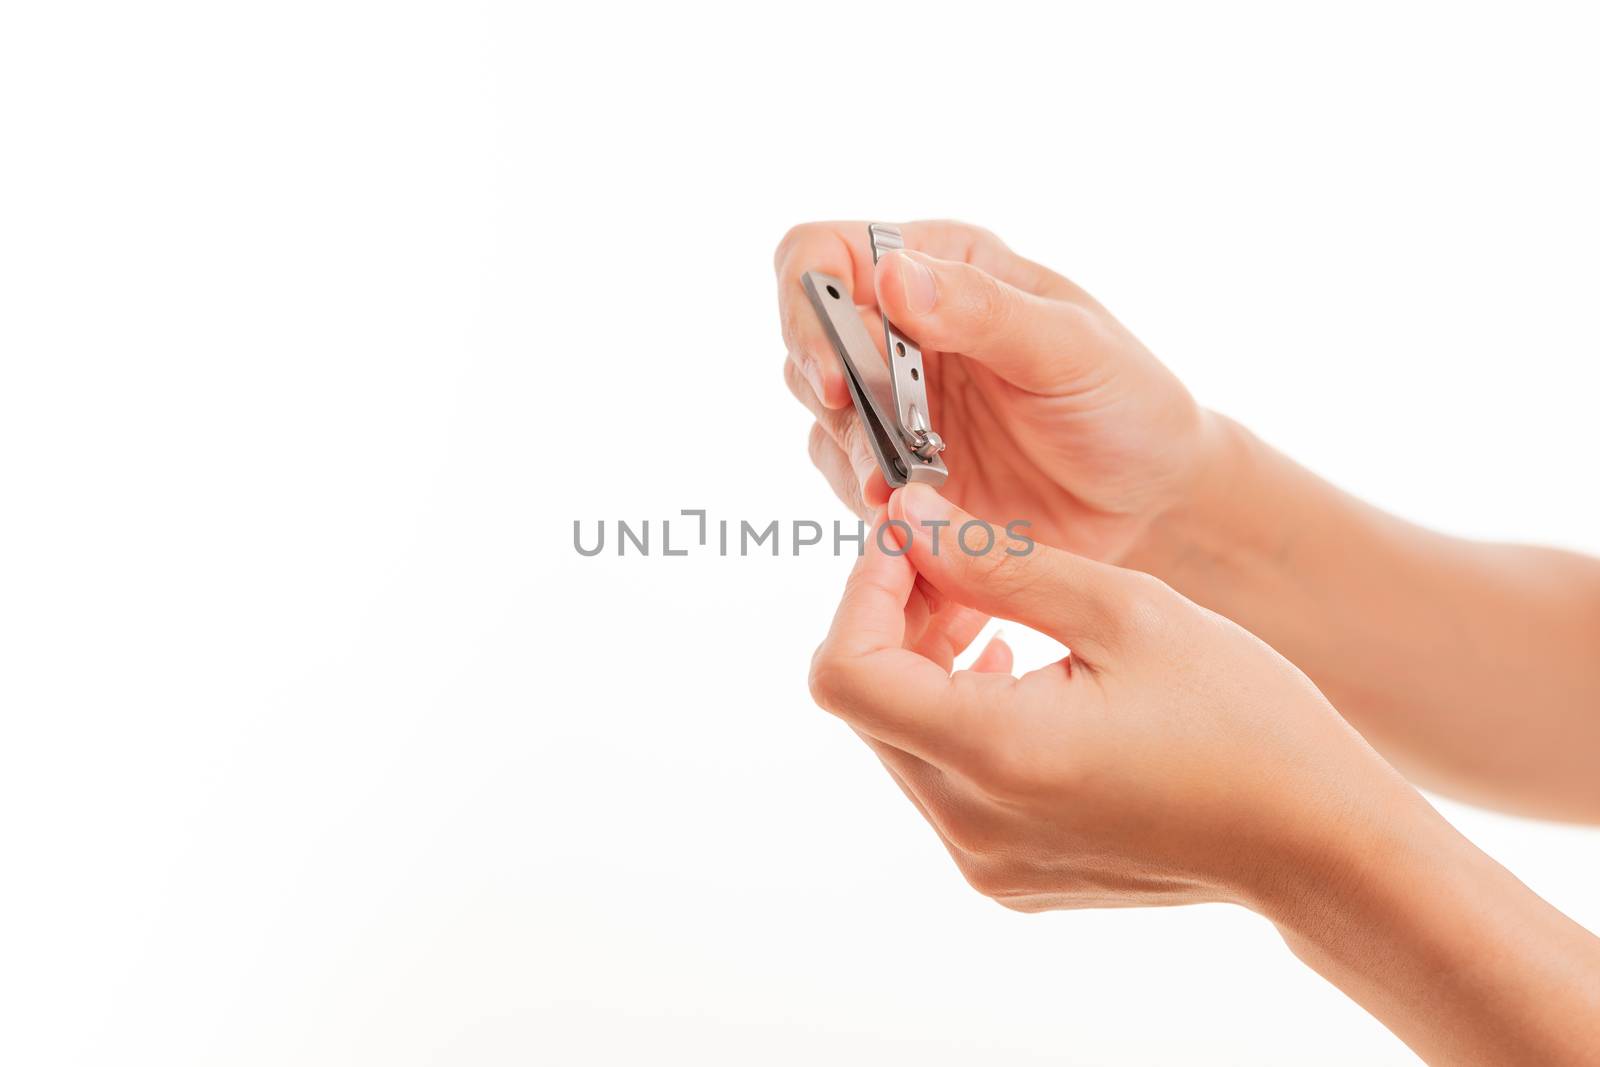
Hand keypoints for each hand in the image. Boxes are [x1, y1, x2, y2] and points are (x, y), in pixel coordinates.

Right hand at [776, 220, 1206, 562]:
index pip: (824, 253)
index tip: (836, 370)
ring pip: (817, 413)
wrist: (1148, 503)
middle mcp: (901, 326)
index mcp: (941, 265)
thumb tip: (893, 277)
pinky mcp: (892, 469)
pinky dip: (866, 496)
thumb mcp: (1068, 347)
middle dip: (832, 391)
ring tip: (909, 488)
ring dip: (852, 452)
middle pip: (806, 337)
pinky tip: (916, 512)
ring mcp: (891, 400)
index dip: (808, 301)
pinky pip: (842, 476)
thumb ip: (981, 310)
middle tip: (882, 442)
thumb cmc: (1124, 405)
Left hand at [809, 483, 1411, 911]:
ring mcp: (984, 860)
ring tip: (1001, 618)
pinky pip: (941, 781)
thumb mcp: (1125, 610)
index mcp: (997, 756)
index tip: (914, 541)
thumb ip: (996, 561)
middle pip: (867, 703)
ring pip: (899, 738)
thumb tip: (906, 517)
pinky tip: (1022, 675)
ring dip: (926, 666)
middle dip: (895, 619)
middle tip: (961, 563)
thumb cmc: (1244, 720)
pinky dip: (958, 717)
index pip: (844, 673)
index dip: (862, 592)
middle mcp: (971, 825)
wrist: (1316, 845)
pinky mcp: (1005, 873)